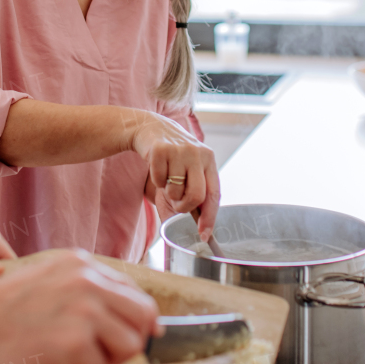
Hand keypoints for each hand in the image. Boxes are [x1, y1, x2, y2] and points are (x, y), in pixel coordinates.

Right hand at [0, 250, 159, 363]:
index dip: (134, 319)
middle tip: (108, 351)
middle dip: (132, 338)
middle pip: (145, 315)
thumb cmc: (3, 308)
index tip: (128, 333)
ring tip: (76, 355)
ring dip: (108, 356)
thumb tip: (125, 318)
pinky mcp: (75, 340)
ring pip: (132, 343)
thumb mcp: (51, 281)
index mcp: (83, 264)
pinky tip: (55, 359)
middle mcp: (89, 281)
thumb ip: (88, 292)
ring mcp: (84, 309)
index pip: (135, 292)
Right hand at [128, 112, 219, 240]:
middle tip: (176, 202)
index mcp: (209, 160)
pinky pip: (159, 181)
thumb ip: (191, 196)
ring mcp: (179, 150)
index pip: (214, 194)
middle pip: (196, 196)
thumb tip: (191, 228)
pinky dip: (156, 181)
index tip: (204, 234)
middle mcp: (197, 153)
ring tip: (167, 177)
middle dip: (184, 206)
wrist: (151, 129)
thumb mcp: (186, 173)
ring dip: (168, 192)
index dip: (209, 217)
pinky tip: (158, 168)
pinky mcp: (160, 150)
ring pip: (175, 191)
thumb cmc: (172, 157)